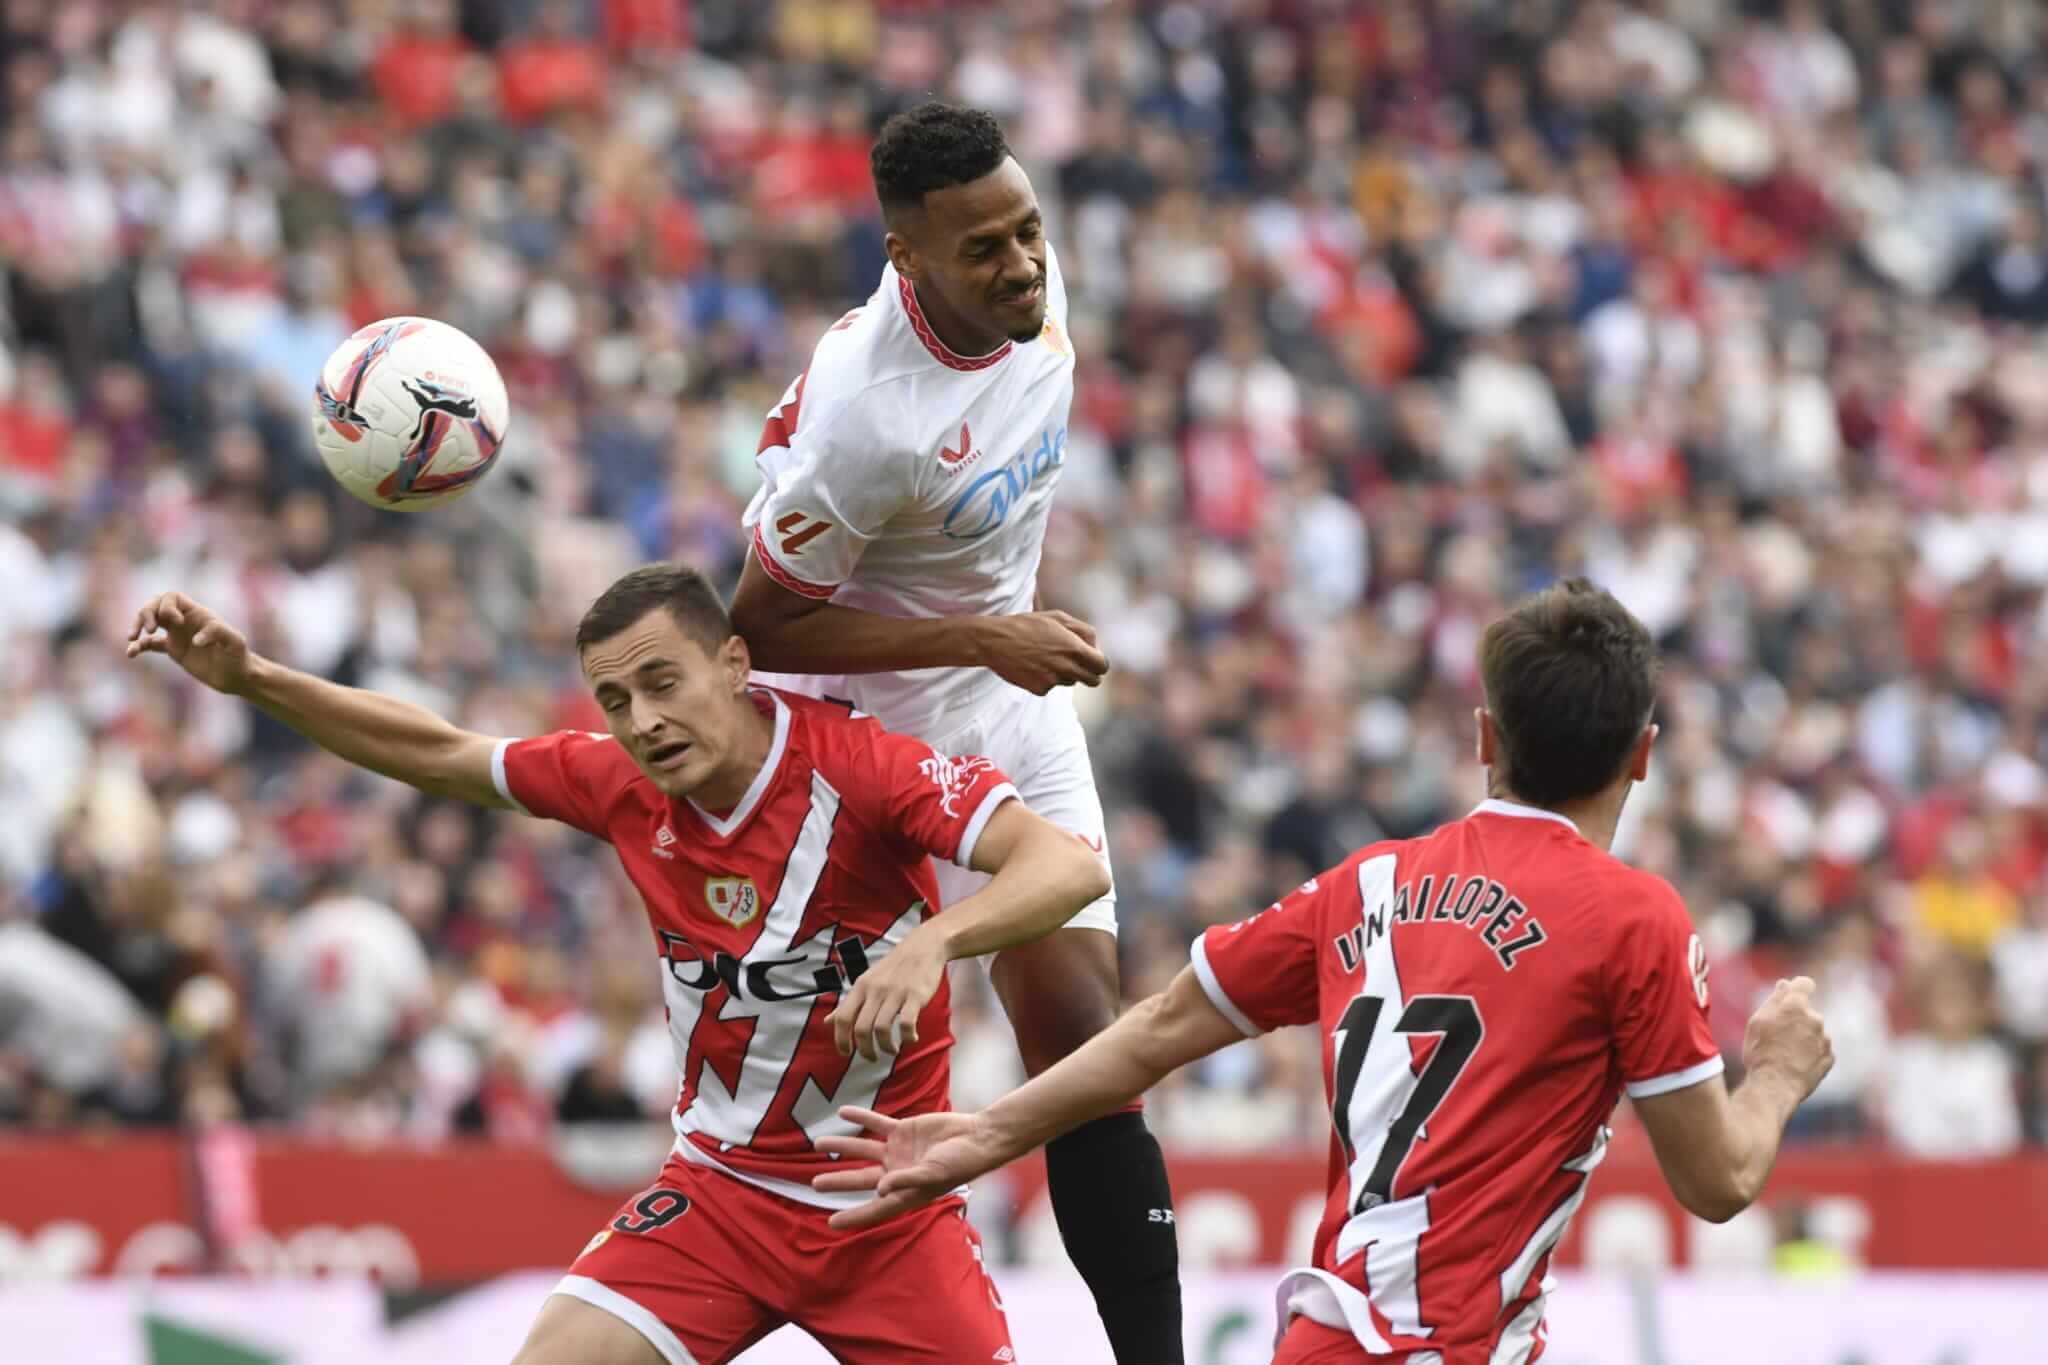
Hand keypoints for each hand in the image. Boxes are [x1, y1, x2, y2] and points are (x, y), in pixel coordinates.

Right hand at [125, 592, 254, 694]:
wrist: (237, 676)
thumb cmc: (238, 657)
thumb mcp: (234, 642)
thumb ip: (218, 633)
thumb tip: (195, 641)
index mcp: (198, 613)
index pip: (173, 597)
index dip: (167, 606)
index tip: (176, 623)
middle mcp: (185, 620)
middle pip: (156, 605)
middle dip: (146, 613)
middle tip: (150, 630)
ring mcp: (177, 634)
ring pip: (150, 621)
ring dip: (137, 625)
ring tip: (132, 638)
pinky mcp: (173, 650)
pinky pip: (150, 643)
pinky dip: (139, 646)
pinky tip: (131, 653)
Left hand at [813, 1106, 1001, 1230]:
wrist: (977, 1137)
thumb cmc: (960, 1163)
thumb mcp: (933, 1175)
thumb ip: (906, 1181)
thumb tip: (878, 1188)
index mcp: (904, 1193)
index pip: (874, 1208)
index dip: (853, 1216)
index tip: (830, 1223)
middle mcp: (896, 1174)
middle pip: (860, 1179)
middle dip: (838, 1181)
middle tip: (814, 1183)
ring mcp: (898, 1151)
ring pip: (862, 1149)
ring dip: (841, 1145)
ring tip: (817, 1143)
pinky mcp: (903, 1130)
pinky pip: (876, 1124)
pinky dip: (859, 1117)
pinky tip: (841, 1112)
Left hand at [831, 931, 945, 1061]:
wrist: (924, 945)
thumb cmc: (894, 967)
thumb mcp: (867, 981)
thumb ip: (848, 1003)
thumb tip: (827, 1022)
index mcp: (861, 987)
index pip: (843, 1017)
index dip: (841, 1040)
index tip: (846, 1053)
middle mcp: (875, 990)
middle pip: (861, 1028)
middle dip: (865, 1050)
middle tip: (872, 1057)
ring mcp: (895, 993)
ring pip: (882, 1029)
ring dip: (886, 1047)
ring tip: (891, 1050)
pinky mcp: (915, 996)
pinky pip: (907, 1023)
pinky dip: (908, 1037)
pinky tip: (911, 1039)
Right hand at [981, 610, 1108, 694]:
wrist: (995, 641)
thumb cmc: (1027, 625)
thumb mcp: (1058, 618)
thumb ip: (1083, 631)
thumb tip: (1094, 646)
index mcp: (1075, 648)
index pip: (1102, 666)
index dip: (1099, 664)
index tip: (1094, 662)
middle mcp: (1067, 667)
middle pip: (1093, 681)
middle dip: (1090, 674)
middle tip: (1080, 667)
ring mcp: (1053, 681)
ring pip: (1070, 682)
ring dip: (1065, 674)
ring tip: (1045, 658)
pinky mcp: (1040, 690)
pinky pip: (1051, 687)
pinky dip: (1046, 679)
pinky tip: (1032, 666)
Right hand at [1741, 976, 1833, 1100]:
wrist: (1775, 1086)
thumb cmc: (1761, 1052)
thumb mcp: (1757, 1022)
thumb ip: (1775, 1000)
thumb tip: (1786, 985)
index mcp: (1796, 1006)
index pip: (1804, 984)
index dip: (1798, 987)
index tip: (1792, 995)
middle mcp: (1815, 1019)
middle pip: (1807, 1012)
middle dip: (1796, 1020)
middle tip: (1777, 1036)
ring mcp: (1825, 1039)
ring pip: (1814, 1032)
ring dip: (1804, 1038)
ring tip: (1785, 1055)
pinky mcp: (1830, 1058)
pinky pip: (1820, 1050)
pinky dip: (1810, 1054)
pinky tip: (1795, 1064)